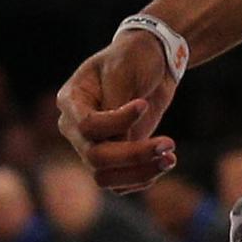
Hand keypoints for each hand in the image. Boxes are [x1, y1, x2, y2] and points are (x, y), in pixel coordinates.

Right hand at [55, 26, 180, 194]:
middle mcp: (75, 128)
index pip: (86, 126)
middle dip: (134, 155)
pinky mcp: (113, 158)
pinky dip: (144, 177)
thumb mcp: (124, 69)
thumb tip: (120, 141)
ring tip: (170, 158)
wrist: (151, 63)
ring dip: (140, 173)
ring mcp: (92, 145)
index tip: (144, 104)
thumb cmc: (134, 58)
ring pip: (105, 178)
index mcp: (71, 100)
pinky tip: (166, 161)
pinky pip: (120, 183)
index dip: (117, 122)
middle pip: (95, 158)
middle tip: (169, 143)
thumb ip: (117, 104)